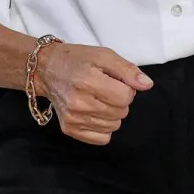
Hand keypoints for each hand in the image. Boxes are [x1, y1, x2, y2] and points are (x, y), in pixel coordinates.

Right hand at [34, 43, 152, 145]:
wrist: (47, 69)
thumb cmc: (77, 59)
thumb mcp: (104, 55)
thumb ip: (127, 70)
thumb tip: (147, 85)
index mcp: (88, 81)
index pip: (126, 97)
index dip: (126, 88)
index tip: (115, 81)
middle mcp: (79, 103)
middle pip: (121, 112)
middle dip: (119, 100)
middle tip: (105, 88)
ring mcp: (73, 119)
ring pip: (113, 126)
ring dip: (112, 113)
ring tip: (98, 99)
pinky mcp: (69, 129)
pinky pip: (102, 138)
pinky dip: (103, 127)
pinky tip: (94, 112)